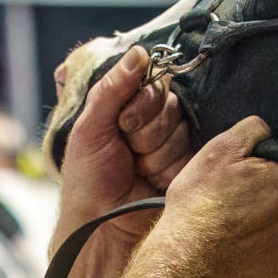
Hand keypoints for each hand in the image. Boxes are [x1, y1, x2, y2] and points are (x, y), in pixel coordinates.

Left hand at [53, 46, 191, 253]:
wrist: (102, 226)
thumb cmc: (88, 179)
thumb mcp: (90, 128)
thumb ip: (112, 88)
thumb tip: (138, 52)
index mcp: (124, 108)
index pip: (152, 82)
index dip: (141, 102)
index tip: (122, 124)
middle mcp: (149, 122)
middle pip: (169, 104)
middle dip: (146, 130)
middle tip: (127, 151)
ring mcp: (169, 145)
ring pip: (179, 130)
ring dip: (155, 153)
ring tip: (137, 171)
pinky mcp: (185, 167)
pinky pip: (189, 153)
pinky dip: (167, 168)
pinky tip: (153, 181)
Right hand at [154, 116, 277, 277]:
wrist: (186, 259)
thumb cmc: (200, 203)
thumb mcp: (217, 151)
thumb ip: (251, 130)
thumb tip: (266, 129)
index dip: (262, 174)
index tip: (240, 181)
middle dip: (267, 200)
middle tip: (235, 204)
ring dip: (265, 226)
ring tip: (233, 229)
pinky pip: (274, 255)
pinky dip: (259, 251)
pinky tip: (237, 249)